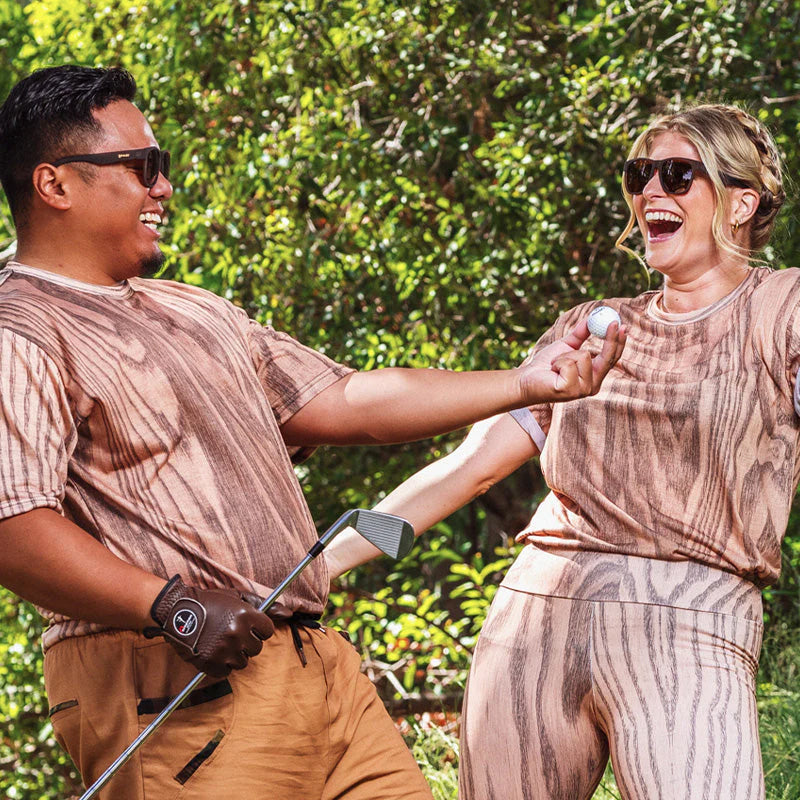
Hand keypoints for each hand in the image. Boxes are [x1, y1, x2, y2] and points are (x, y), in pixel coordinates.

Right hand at [145, 576, 274, 677]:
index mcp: (246, 615)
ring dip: (235, 654)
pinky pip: (226, 672)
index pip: (267, 631)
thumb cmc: (210, 603)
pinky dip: (221, 665)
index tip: (250, 626)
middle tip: (232, 633)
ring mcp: (224, 650)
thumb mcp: (236, 597)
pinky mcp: (210, 664)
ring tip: (221, 642)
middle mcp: (237, 633)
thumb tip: (288, 613)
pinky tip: (213, 652)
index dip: (259, 629)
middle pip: (257, 648)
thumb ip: (263, 604)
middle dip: (247, 642)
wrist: (177, 612)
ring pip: (243, 662)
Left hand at [517, 319, 625, 403]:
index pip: (611, 358)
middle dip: (612, 339)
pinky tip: (552, 370)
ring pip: (584, 356)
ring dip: (566, 355)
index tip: (622, 325)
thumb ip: (580, 334)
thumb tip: (592, 318)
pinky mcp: (570, 390)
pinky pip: (569, 363)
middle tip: (614, 322)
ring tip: (556, 364)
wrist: (525, 379)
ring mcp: (582, 390)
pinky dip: (558, 361)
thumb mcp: (566, 346)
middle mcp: (592, 386)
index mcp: (594, 376)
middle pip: (608, 359)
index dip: (618, 341)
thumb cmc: (546, 365)